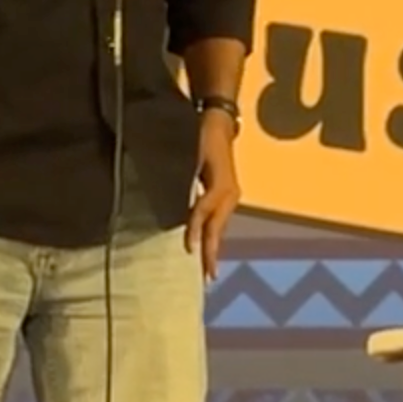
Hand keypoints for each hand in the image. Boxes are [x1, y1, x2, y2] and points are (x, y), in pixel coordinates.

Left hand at [186, 105, 241, 278]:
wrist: (218, 123)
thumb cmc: (199, 136)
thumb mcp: (189, 156)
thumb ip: (181, 179)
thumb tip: (171, 204)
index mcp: (221, 185)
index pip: (204, 212)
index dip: (195, 230)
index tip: (188, 250)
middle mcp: (230, 195)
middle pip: (217, 227)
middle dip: (212, 252)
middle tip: (208, 277)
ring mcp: (231, 196)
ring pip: (220, 227)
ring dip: (213, 248)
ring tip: (208, 270)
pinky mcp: (228, 197)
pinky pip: (219, 221)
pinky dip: (213, 236)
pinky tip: (207, 248)